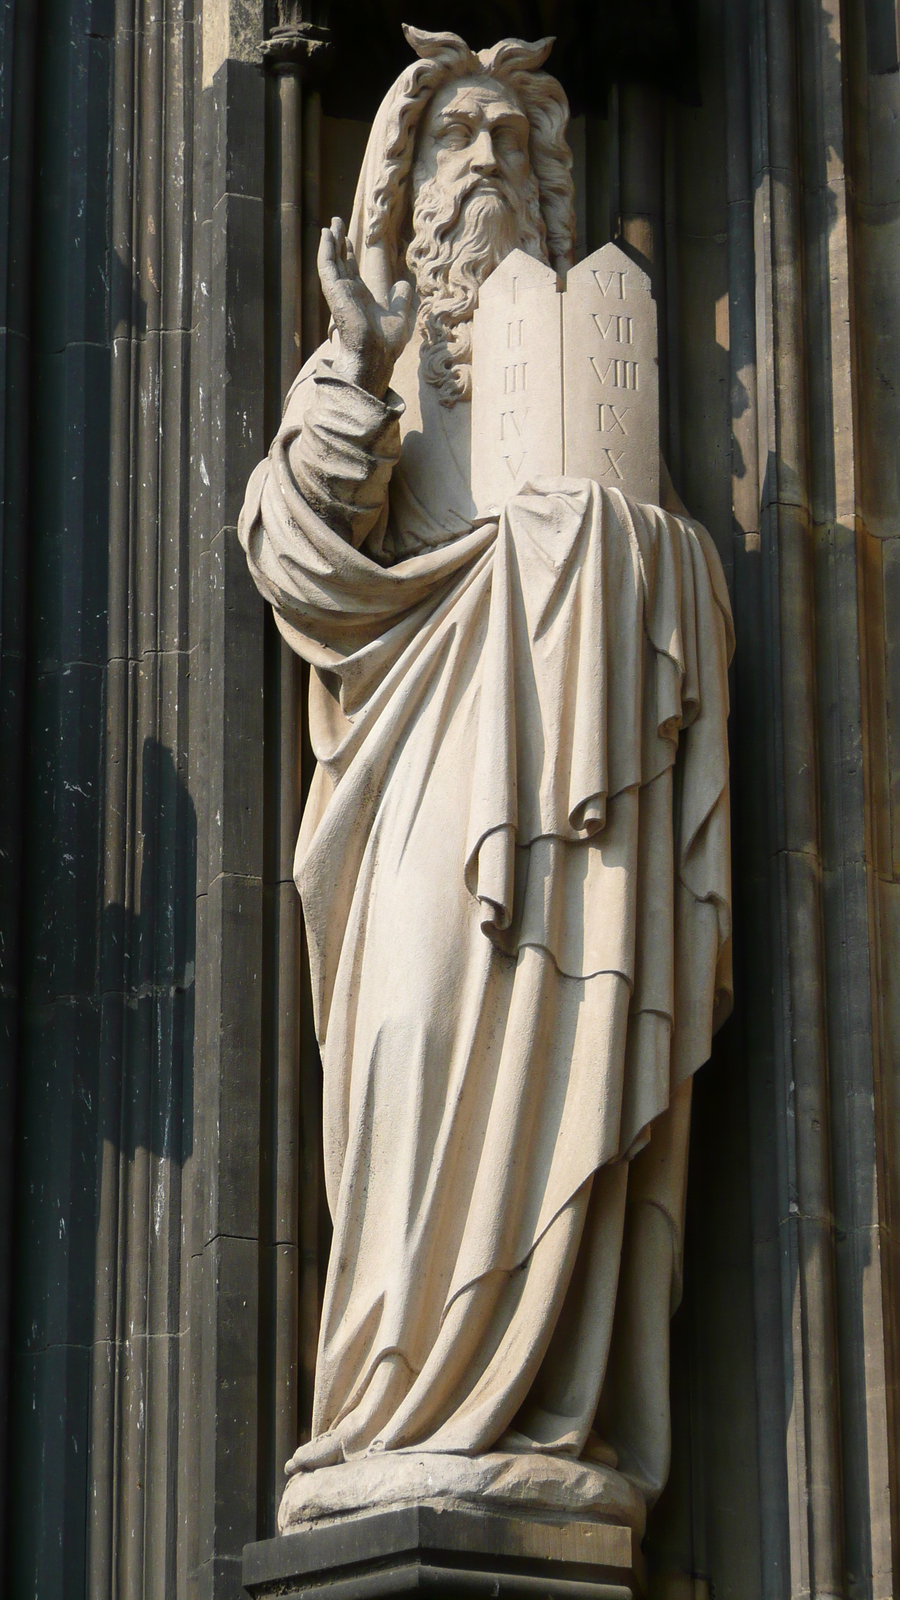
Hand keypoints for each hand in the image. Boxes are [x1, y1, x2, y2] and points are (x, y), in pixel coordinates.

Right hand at [318, 217, 412, 398]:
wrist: (375, 356)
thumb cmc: (386, 345)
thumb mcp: (400, 316)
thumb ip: (401, 299)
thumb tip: (404, 284)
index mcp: (360, 299)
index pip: (350, 272)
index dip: (347, 254)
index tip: (345, 238)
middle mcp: (347, 295)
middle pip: (338, 263)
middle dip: (337, 243)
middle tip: (335, 223)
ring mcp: (339, 293)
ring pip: (330, 262)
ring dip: (329, 242)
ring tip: (331, 223)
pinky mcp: (334, 293)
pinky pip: (327, 266)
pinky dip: (325, 249)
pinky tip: (326, 234)